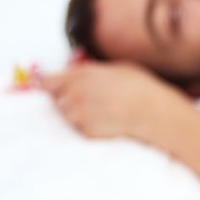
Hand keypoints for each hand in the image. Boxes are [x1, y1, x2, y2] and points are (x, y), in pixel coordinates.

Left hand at [41, 61, 179, 141]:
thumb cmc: (139, 86)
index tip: (57, 88)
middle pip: (57, 100)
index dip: (53, 85)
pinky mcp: (86, 131)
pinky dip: (89, 126)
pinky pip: (81, 128)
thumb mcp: (115, 67)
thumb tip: (78, 71)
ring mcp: (78, 114)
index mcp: (79, 75)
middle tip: (90, 100)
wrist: (152, 111)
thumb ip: (91, 70)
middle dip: (68, 100)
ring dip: (78, 114)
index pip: (47, 82)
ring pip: (68, 116)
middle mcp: (74, 94)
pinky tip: (107, 121)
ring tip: (102, 111)